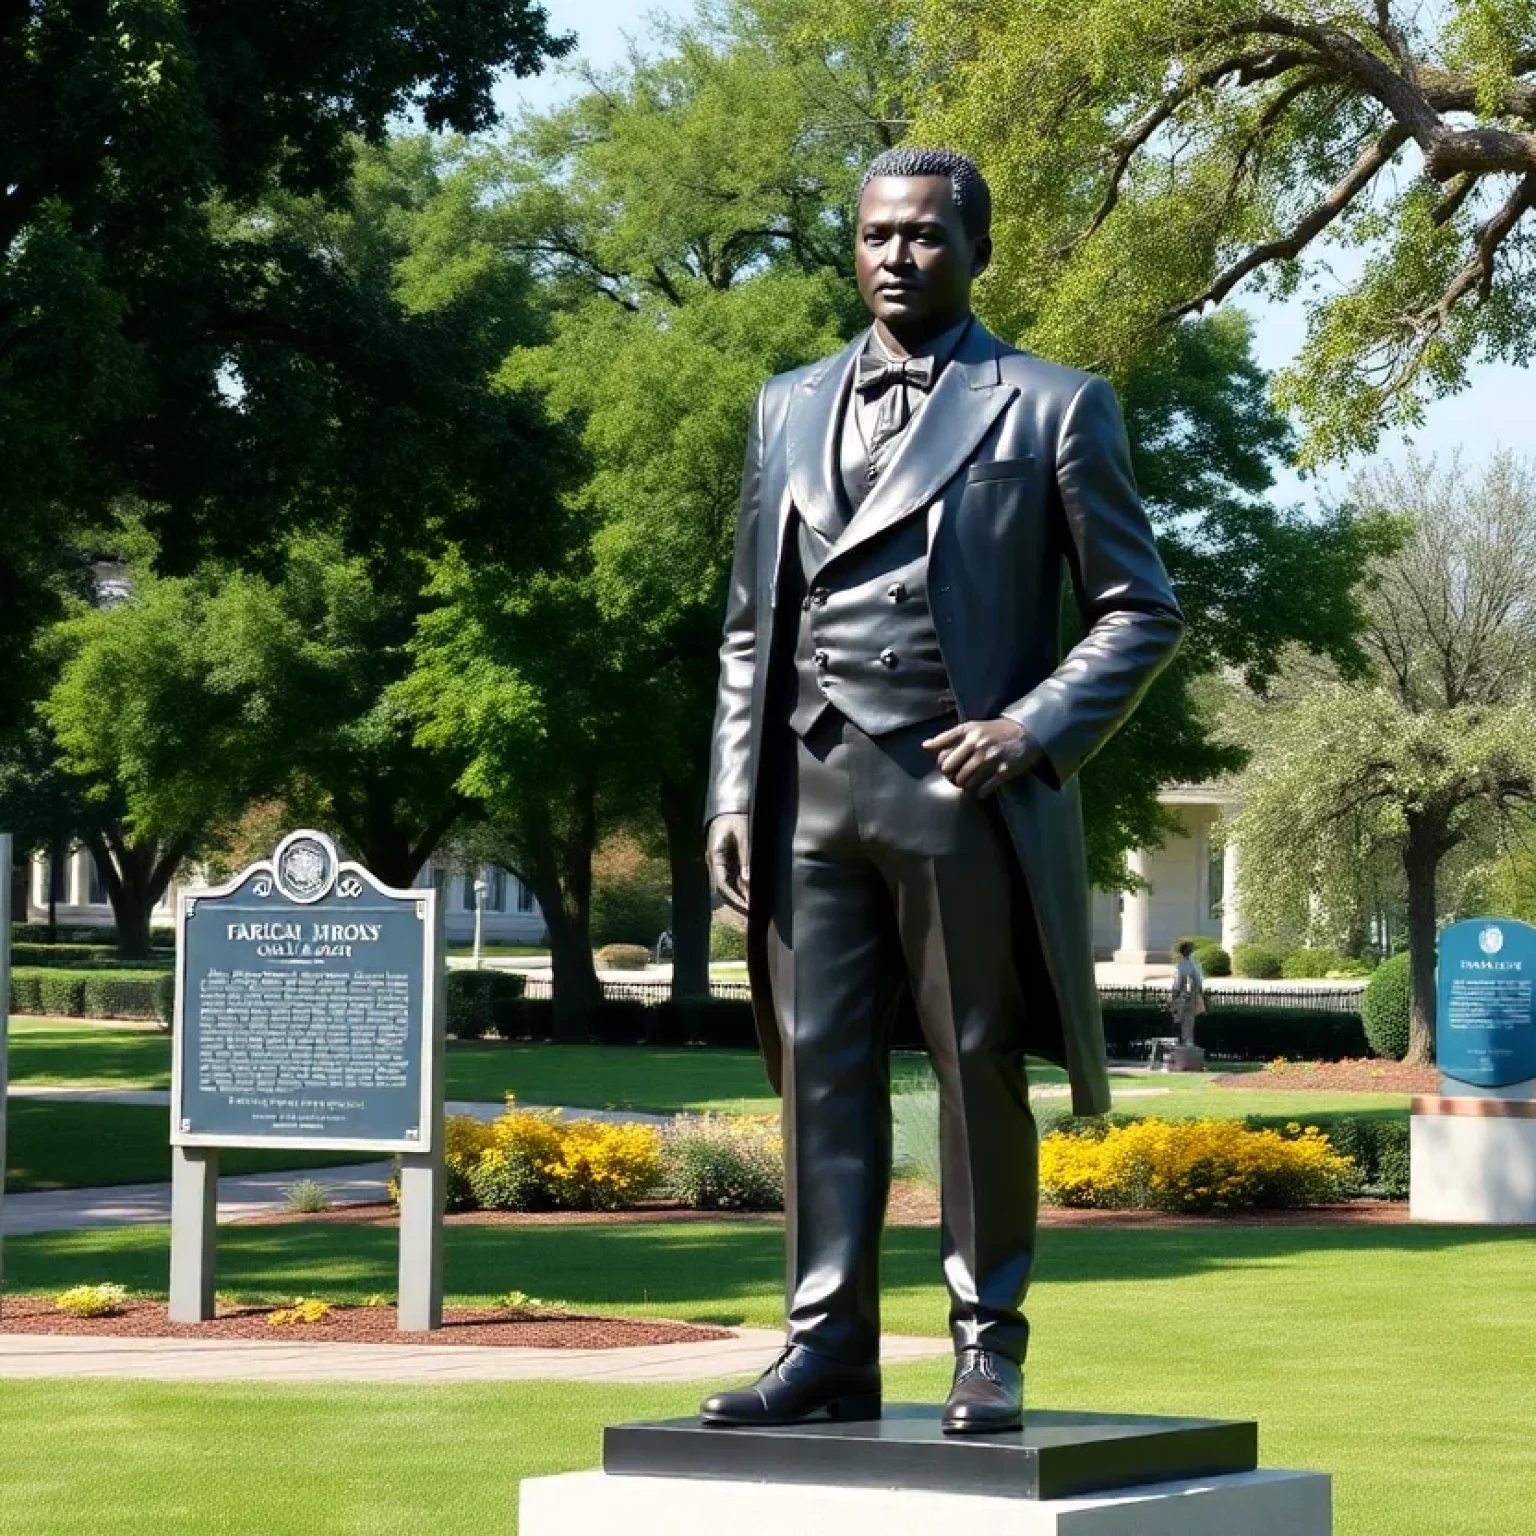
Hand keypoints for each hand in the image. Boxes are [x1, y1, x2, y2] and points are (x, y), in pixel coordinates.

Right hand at [707, 813, 750, 916]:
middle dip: (737, 904)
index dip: (733, 898)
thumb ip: (745, 857)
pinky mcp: (729, 864)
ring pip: (729, 888)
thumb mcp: (743, 835)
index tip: (747, 906)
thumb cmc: (735, 820)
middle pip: (724, 891)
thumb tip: (747, 881)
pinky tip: (753, 897)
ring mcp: (722, 865)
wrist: (729, 810)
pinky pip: (735, 881)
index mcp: (715, 858)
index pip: (721, 885)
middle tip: (751, 915)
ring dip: (740, 899)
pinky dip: (743, 890)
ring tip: (754, 910)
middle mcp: (716, 865)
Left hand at [922, 717, 1040, 798]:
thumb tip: (925, 746)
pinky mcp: (1004, 771)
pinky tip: (982, 788)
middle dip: (954, 779)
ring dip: (966, 786)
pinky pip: (983, 790)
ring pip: (967, 784)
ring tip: (971, 782)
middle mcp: (979, 746)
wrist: (1026, 732)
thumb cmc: (994, 731)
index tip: (950, 769)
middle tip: (959, 778)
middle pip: (953, 774)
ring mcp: (992, 759)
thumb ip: (947, 737)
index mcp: (969, 734)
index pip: (944, 760)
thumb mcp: (970, 727)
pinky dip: (980, 793)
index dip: (944, 769)